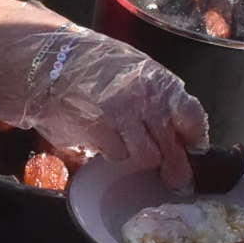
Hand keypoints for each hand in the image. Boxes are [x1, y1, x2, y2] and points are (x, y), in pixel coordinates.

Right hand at [8, 28, 205, 185]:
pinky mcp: (101, 131)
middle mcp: (146, 98)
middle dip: (174, 166)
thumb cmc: (91, 65)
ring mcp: (124, 115)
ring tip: (127, 147)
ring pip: (148, 156)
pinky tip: (105, 141)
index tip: (192, 148)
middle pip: (172, 145)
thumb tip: (177, 130)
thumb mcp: (133, 70)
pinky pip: (119, 156)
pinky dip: (113, 153)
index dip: (194, 136)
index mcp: (158, 81)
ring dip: (139, 157)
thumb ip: (156, 97)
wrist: (49, 63)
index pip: (191, 116)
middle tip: (174, 179)